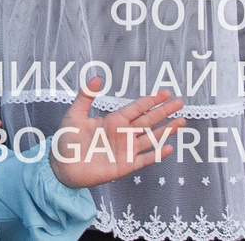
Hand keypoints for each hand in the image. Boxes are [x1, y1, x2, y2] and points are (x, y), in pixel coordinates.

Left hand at [48, 78, 185, 188]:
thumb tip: (96, 77)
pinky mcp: (126, 166)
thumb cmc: (66, 140)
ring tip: (181, 121)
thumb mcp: (74, 115)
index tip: (166, 92)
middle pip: (148, 121)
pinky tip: (169, 148)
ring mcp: (126, 150)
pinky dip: (157, 154)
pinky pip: (145, 159)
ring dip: (166, 131)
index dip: (151, 100)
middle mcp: (123, 134)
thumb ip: (85, 97)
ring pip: (151, 138)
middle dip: (164, 112)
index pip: (137, 108)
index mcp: (112, 120)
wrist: (62, 166)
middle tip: (180, 102)